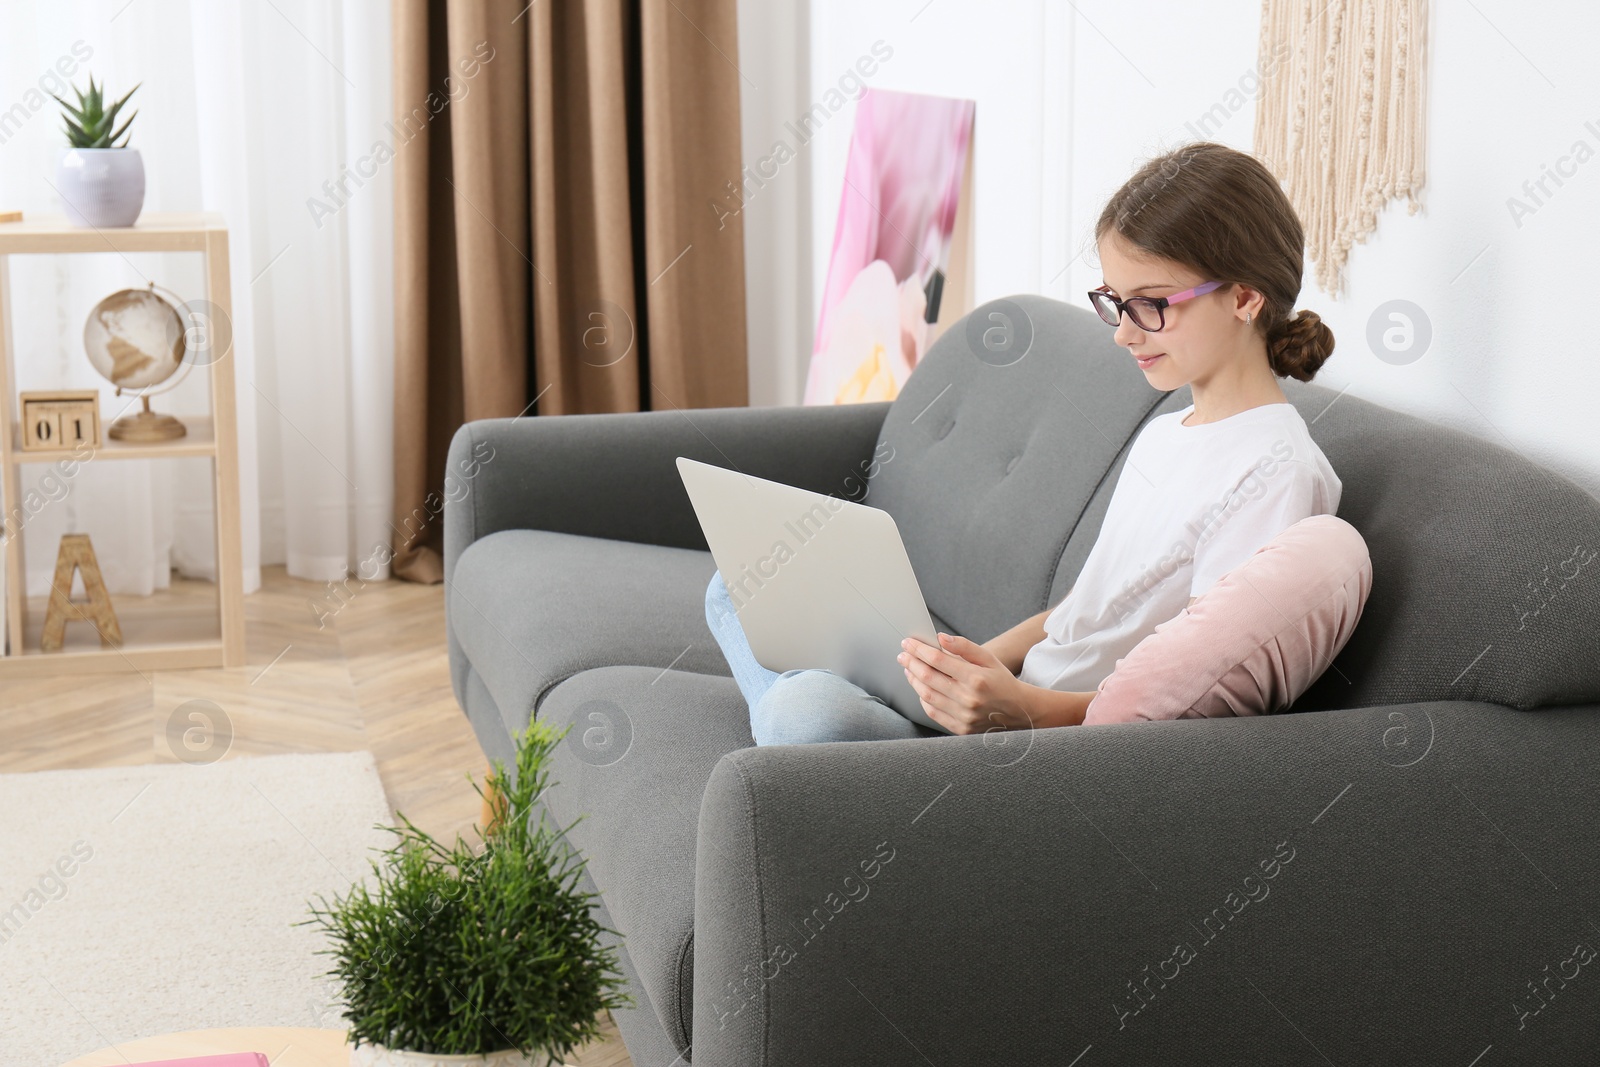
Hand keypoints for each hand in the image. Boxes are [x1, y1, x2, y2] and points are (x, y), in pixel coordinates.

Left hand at [898, 633, 1039, 734]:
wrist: (1019, 711)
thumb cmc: (1001, 681)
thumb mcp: (988, 658)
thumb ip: (964, 646)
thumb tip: (940, 638)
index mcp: (975, 678)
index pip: (938, 660)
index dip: (919, 650)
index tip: (908, 643)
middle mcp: (968, 698)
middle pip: (928, 677)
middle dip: (911, 663)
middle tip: (903, 654)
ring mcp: (964, 716)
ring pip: (927, 696)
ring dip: (913, 680)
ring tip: (909, 669)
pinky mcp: (961, 729)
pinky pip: (933, 713)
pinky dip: (923, 699)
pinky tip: (921, 688)